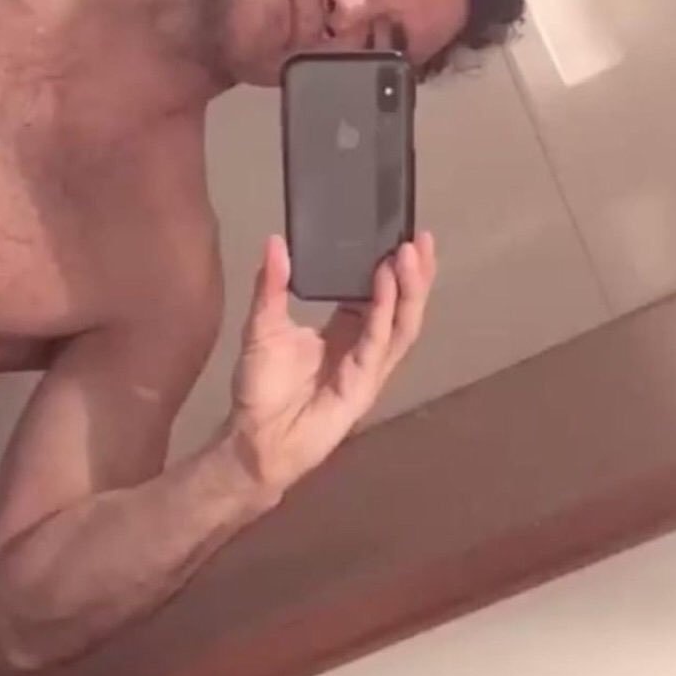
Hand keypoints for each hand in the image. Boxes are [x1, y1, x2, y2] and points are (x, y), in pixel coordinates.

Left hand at [226, 231, 435, 497]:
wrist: (254, 440)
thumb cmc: (260, 390)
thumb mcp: (262, 327)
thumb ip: (272, 287)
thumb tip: (274, 243)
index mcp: (344, 331)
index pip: (378, 294)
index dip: (392, 267)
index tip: (400, 235)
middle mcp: (363, 348)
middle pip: (401, 307)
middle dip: (415, 275)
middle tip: (421, 238)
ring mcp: (367, 369)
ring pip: (401, 325)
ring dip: (408, 290)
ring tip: (409, 254)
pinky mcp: (362, 386)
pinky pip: (378, 344)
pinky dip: (384, 313)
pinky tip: (384, 284)